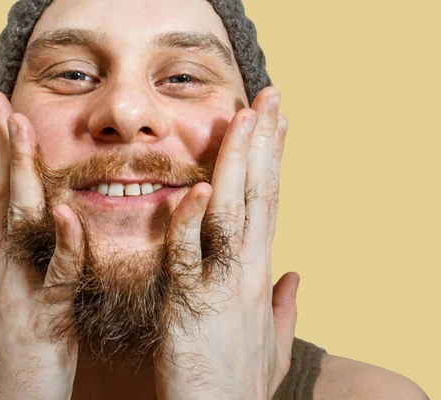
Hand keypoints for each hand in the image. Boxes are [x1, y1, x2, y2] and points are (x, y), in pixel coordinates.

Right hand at [0, 91, 82, 399]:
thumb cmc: (28, 353)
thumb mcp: (30, 299)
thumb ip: (39, 263)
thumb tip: (53, 230)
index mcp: (7, 265)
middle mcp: (4, 271)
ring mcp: (19, 294)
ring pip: (17, 226)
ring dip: (18, 176)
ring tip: (18, 131)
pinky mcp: (43, 323)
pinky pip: (57, 279)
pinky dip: (64, 245)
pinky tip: (69, 214)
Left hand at [153, 87, 297, 399]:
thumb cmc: (237, 382)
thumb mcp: (271, 343)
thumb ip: (285, 307)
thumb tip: (295, 276)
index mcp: (259, 274)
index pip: (270, 206)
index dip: (274, 164)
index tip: (278, 126)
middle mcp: (248, 272)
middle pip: (259, 196)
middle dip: (264, 145)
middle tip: (269, 97)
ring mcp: (223, 285)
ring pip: (232, 213)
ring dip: (237, 164)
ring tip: (243, 119)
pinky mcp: (191, 304)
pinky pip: (190, 256)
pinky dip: (192, 221)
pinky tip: (197, 187)